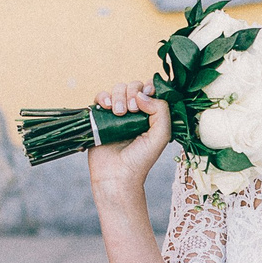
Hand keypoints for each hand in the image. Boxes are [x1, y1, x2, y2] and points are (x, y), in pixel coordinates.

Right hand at [85, 81, 170, 202]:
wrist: (117, 175)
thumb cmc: (141, 159)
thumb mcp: (161, 135)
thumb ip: (161, 110)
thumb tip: (142, 94)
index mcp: (150, 114)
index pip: (150, 90)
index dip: (149, 88)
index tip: (147, 97)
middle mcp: (134, 112)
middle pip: (134, 86)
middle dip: (133, 92)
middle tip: (132, 110)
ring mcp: (116, 113)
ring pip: (118, 88)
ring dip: (118, 96)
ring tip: (118, 113)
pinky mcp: (100, 117)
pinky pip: (101, 97)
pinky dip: (104, 97)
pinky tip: (108, 107)